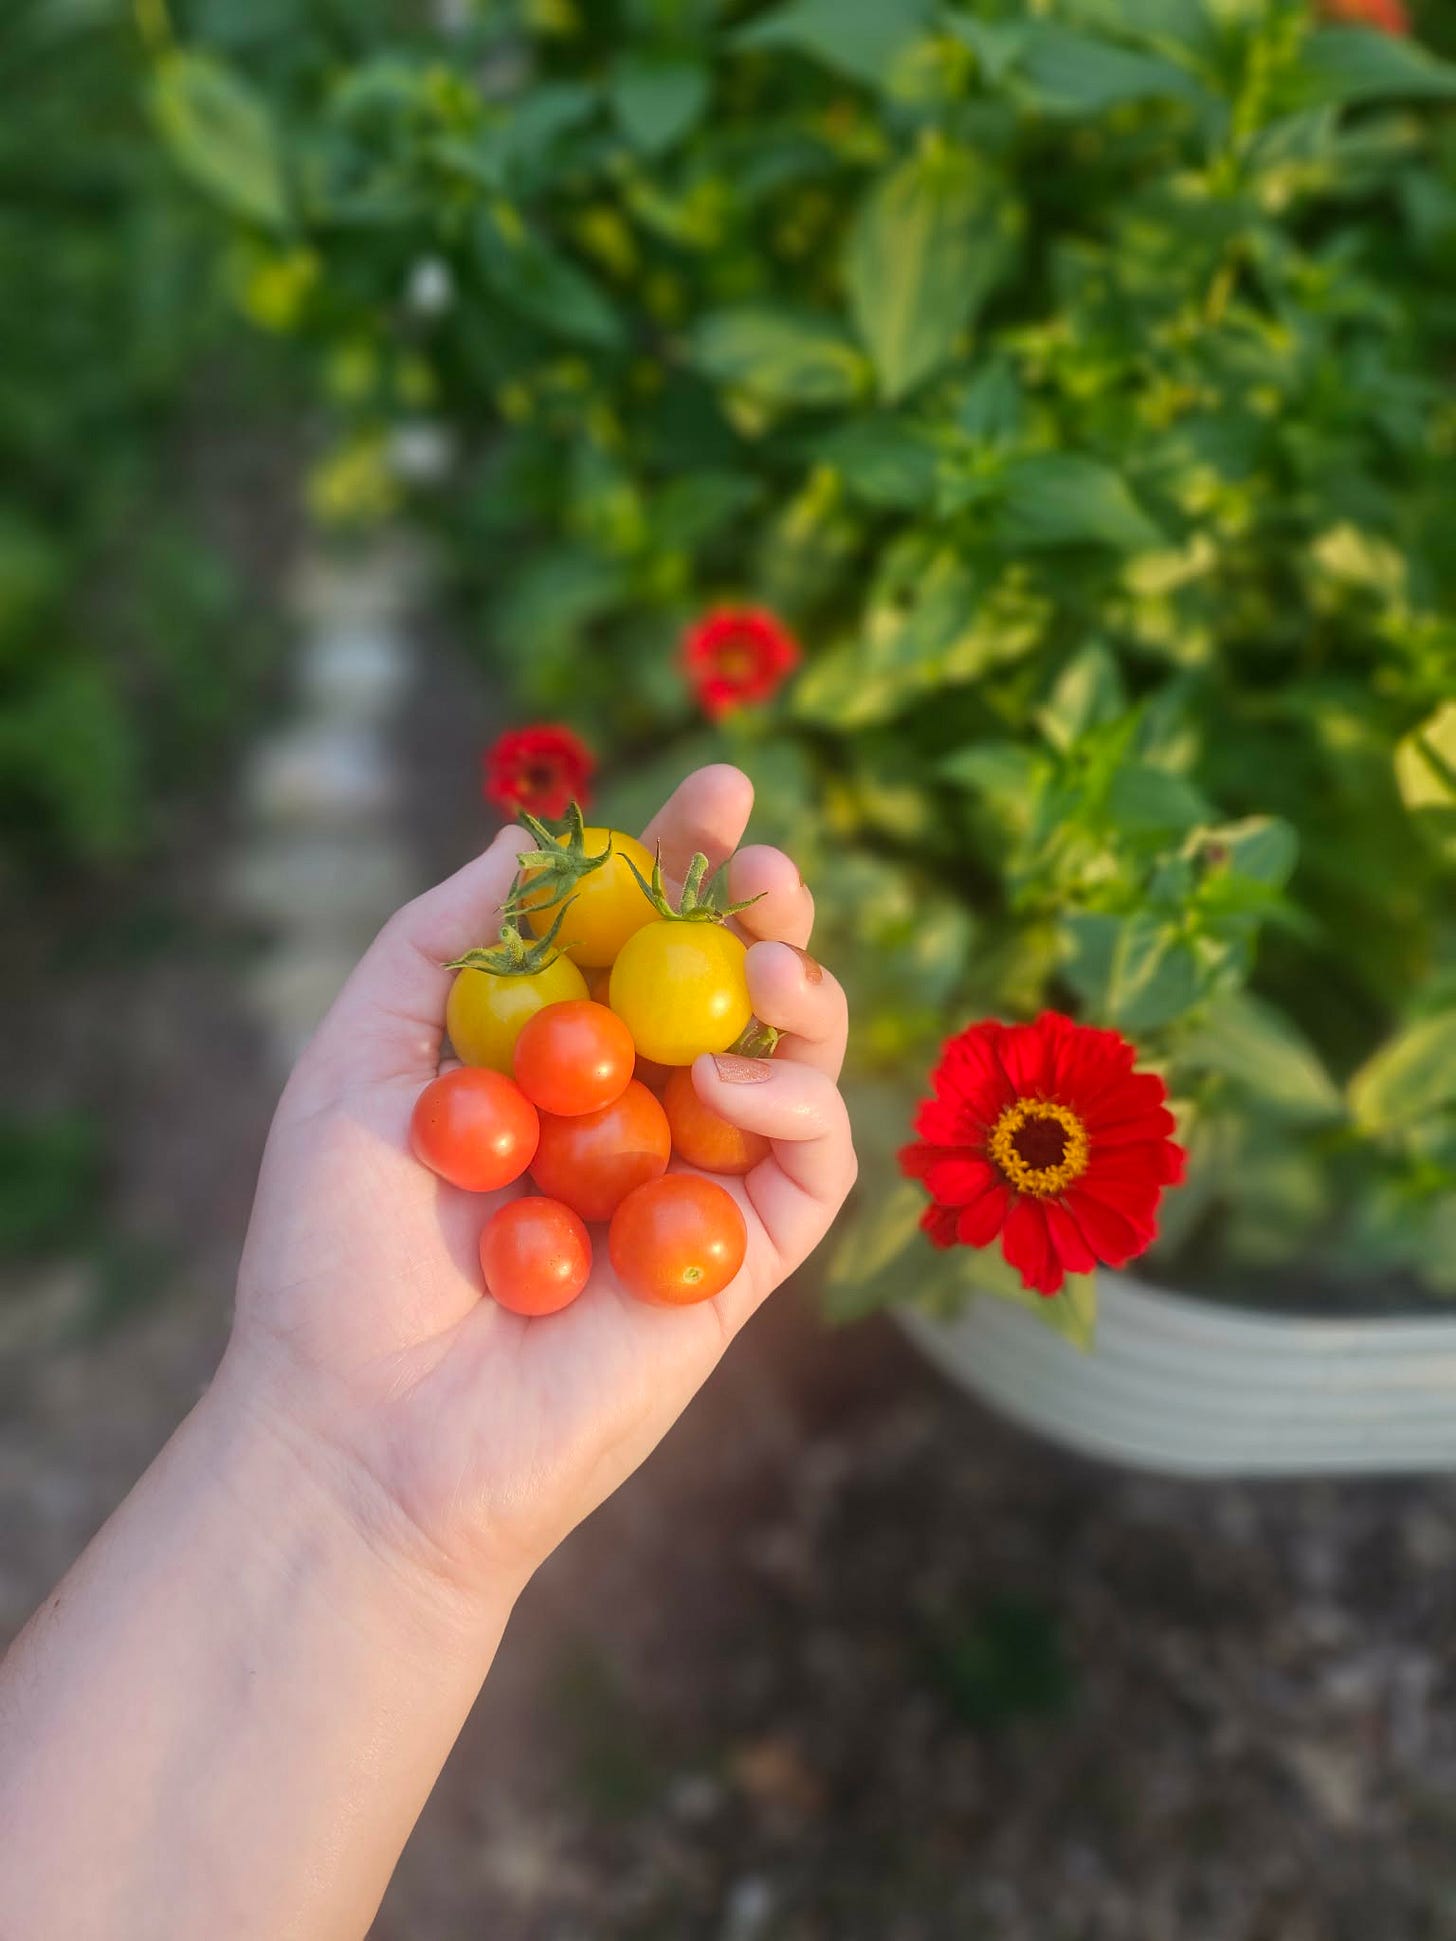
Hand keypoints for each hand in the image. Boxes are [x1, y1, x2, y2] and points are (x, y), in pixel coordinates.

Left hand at [229, 765, 854, 1605]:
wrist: (355, 1434)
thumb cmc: (332, 1256)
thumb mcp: (355, 1061)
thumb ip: (441, 942)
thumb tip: (528, 841)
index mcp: (554, 1057)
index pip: (639, 936)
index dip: (684, 857)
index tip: (718, 786)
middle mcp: (635, 1112)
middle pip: (733, 987)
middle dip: (766, 909)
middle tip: (766, 865)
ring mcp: (693, 1186)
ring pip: (798, 1062)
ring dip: (805, 990)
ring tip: (770, 957)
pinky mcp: (738, 1265)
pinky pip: (813, 1163)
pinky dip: (792, 1100)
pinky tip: (721, 1083)